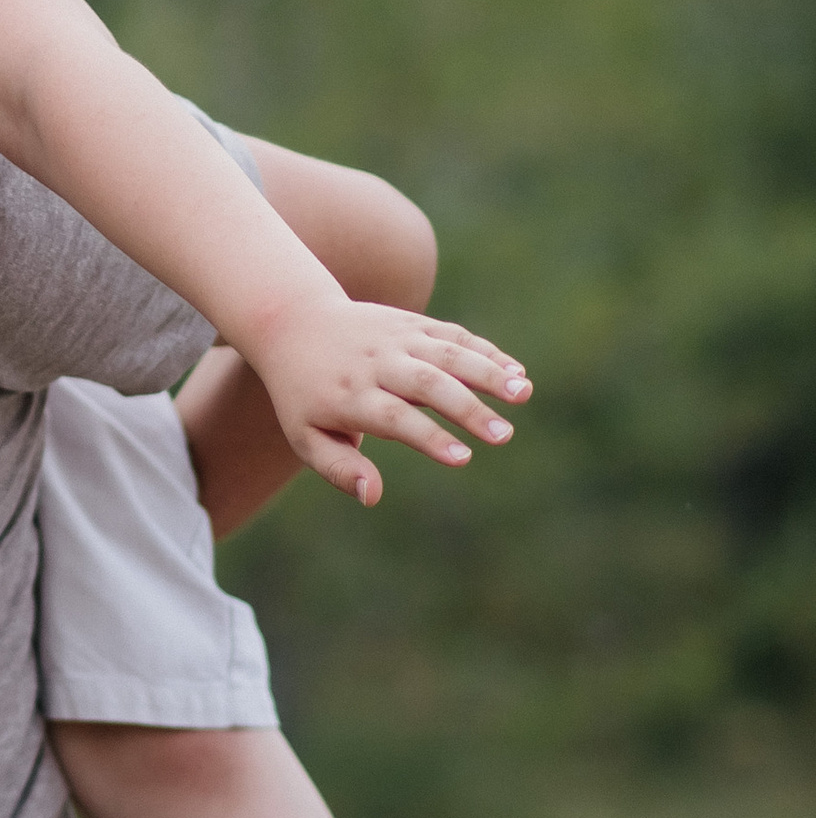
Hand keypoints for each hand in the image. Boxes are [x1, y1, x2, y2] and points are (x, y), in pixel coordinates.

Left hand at [238, 292, 530, 507]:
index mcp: (348, 395)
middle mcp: (375, 363)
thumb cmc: (303, 393)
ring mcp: (396, 339)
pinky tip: (516, 373)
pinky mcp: (412, 323)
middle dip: (467, 408)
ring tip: (524, 393)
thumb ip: (338, 468)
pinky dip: (485, 351)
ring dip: (488, 371)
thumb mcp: (305, 435)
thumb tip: (372, 496)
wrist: (293, 321)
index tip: (464, 458)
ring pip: (447, 352)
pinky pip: (453, 335)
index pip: (394, 417)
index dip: (429, 436)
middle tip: (503, 435)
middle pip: (426, 383)